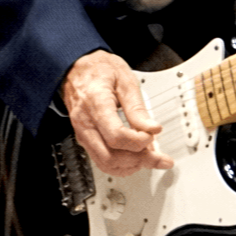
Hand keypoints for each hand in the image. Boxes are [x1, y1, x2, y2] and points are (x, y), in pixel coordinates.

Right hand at [60, 49, 173, 176]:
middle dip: (138, 161)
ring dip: (130, 166)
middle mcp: (85, 123)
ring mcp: (83, 133)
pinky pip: (101, 159)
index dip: (138, 141)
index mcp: (95, 104)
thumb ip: (137, 107)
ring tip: (150, 158)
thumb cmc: (99, 70)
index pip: (116, 136)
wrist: (77, 68)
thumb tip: (152, 129)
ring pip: (105, 163)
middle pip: (110, 156)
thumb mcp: (124, 80)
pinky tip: (135, 158)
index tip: (152, 135)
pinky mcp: (85, 139)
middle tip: (159, 157)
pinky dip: (121, 164)